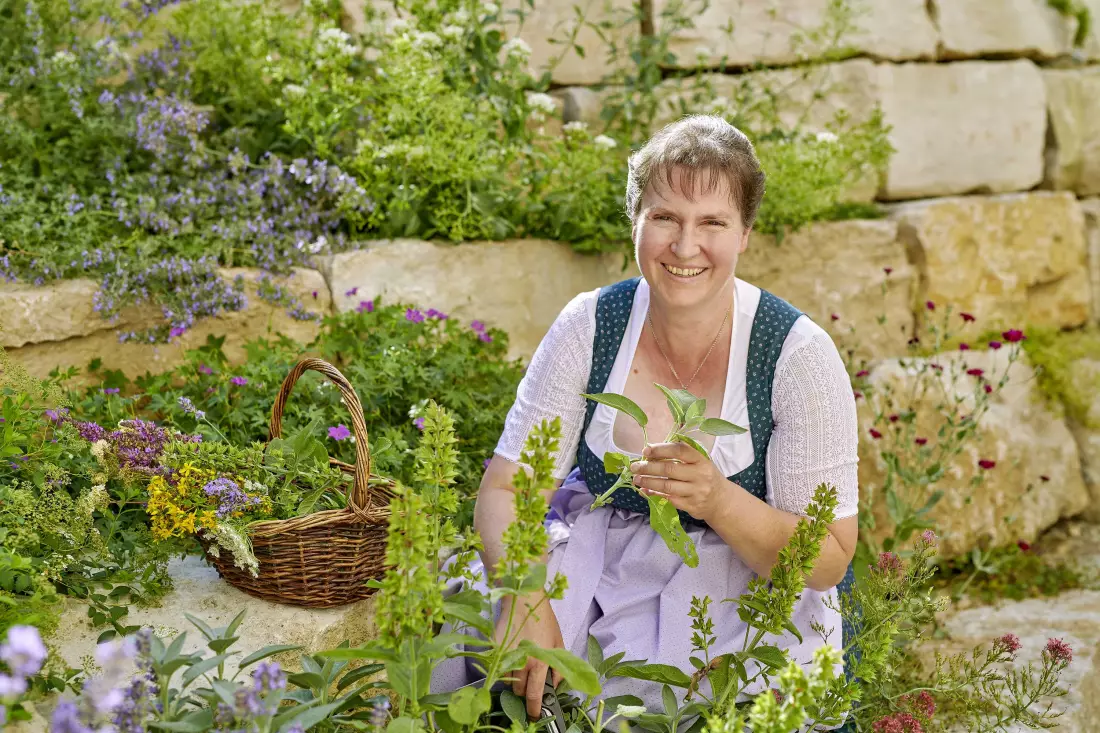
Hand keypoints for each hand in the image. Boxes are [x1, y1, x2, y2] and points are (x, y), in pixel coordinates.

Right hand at [494, 596, 563, 718]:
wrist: (523, 601)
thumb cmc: (543, 620)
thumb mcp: (558, 641)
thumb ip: (559, 665)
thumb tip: (556, 683)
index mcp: (540, 662)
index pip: (534, 694)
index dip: (534, 708)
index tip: (533, 715)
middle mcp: (522, 663)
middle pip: (519, 690)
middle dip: (524, 691)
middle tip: (529, 682)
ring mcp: (506, 657)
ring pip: (507, 680)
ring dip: (514, 679)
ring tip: (520, 666)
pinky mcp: (494, 650)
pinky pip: (497, 667)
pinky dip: (503, 667)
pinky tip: (510, 657)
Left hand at [630, 442, 731, 521]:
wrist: (721, 501)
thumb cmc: (705, 476)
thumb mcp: (699, 462)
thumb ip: (680, 456)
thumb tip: (650, 453)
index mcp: (702, 460)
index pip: (680, 450)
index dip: (661, 449)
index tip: (646, 450)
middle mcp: (700, 475)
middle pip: (669, 469)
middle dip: (648, 467)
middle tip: (634, 466)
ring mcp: (697, 492)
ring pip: (667, 486)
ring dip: (648, 482)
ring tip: (636, 479)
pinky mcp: (692, 506)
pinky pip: (669, 499)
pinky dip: (655, 494)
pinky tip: (646, 490)